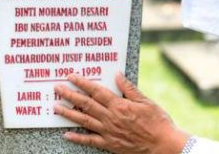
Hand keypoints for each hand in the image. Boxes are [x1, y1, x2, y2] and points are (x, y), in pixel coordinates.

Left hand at [54, 73, 188, 153]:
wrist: (162, 144)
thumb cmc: (157, 121)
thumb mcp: (146, 101)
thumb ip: (129, 88)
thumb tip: (117, 75)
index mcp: (120, 105)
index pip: (96, 91)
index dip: (82, 83)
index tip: (71, 76)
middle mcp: (111, 117)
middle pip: (86, 104)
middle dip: (70, 95)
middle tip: (56, 88)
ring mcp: (108, 132)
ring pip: (84, 121)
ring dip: (68, 113)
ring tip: (55, 107)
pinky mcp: (110, 144)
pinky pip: (90, 141)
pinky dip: (77, 138)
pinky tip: (66, 134)